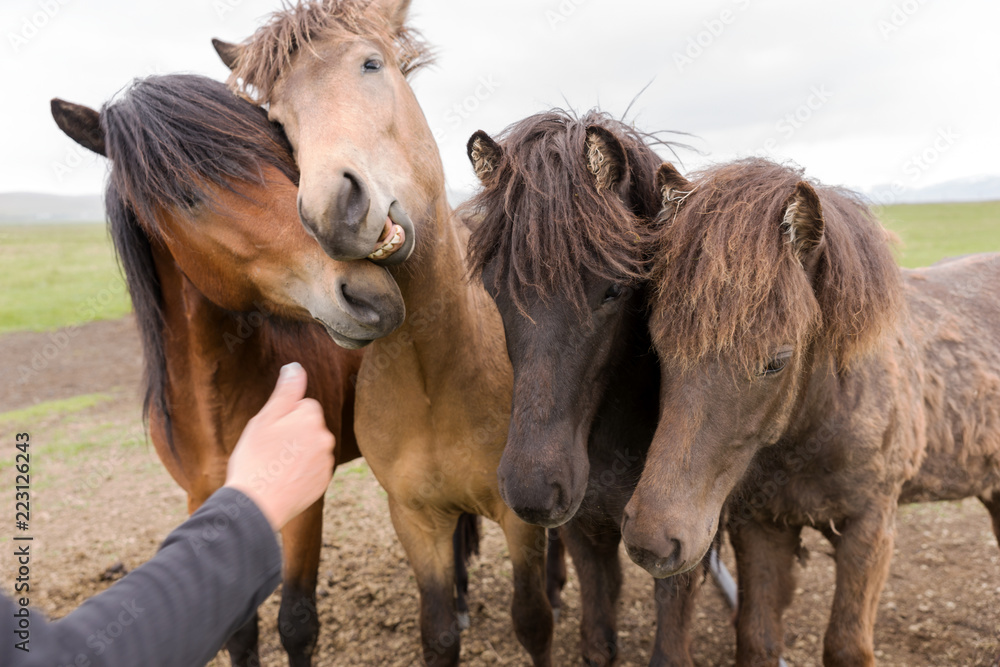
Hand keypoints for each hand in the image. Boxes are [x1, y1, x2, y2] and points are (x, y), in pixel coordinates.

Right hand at [224, 362, 334, 530]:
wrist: (257, 504)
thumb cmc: (255, 459)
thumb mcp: (264, 419)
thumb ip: (286, 391)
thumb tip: (296, 367)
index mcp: (312, 417)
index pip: (302, 405)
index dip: (283, 417)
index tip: (270, 432)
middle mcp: (326, 438)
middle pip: (308, 426)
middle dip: (292, 433)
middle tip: (269, 449)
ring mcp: (326, 462)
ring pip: (310, 447)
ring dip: (296, 452)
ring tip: (274, 466)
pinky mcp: (323, 482)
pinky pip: (312, 468)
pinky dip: (301, 471)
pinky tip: (282, 479)